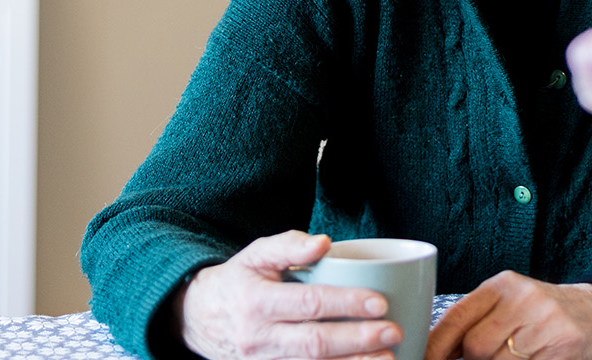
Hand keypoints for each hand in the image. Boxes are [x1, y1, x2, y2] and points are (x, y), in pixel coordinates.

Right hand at [178, 231, 402, 359]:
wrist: (199, 319)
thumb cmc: (238, 281)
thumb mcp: (256, 254)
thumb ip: (288, 245)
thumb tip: (323, 242)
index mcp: (256, 302)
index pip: (308, 304)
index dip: (345, 304)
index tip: (379, 302)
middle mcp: (258, 337)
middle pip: (314, 343)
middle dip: (357, 339)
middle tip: (393, 331)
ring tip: (388, 357)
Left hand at [424, 273, 591, 359]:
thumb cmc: (545, 313)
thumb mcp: (510, 304)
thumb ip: (476, 320)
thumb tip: (434, 349)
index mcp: (503, 285)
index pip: (456, 318)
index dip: (435, 347)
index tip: (423, 359)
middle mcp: (523, 299)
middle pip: (475, 346)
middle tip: (487, 357)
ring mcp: (545, 323)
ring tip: (512, 356)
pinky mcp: (564, 346)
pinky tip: (530, 358)